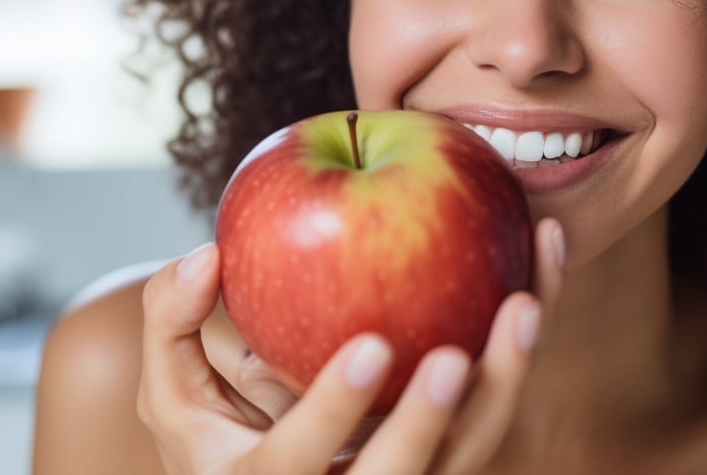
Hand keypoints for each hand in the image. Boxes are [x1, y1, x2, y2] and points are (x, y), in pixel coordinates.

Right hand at [137, 217, 566, 473]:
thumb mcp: (170, 391)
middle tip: (457, 355)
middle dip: (432, 423)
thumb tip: (207, 253)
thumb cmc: (214, 434)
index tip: (371, 346)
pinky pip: (493, 417)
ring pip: (470, 456)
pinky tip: (536, 276)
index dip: (334, 410)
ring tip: (527, 304)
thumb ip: (170, 318)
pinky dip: (519, 356)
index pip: (298, 461)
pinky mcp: (449, 464)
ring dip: (505, 383)